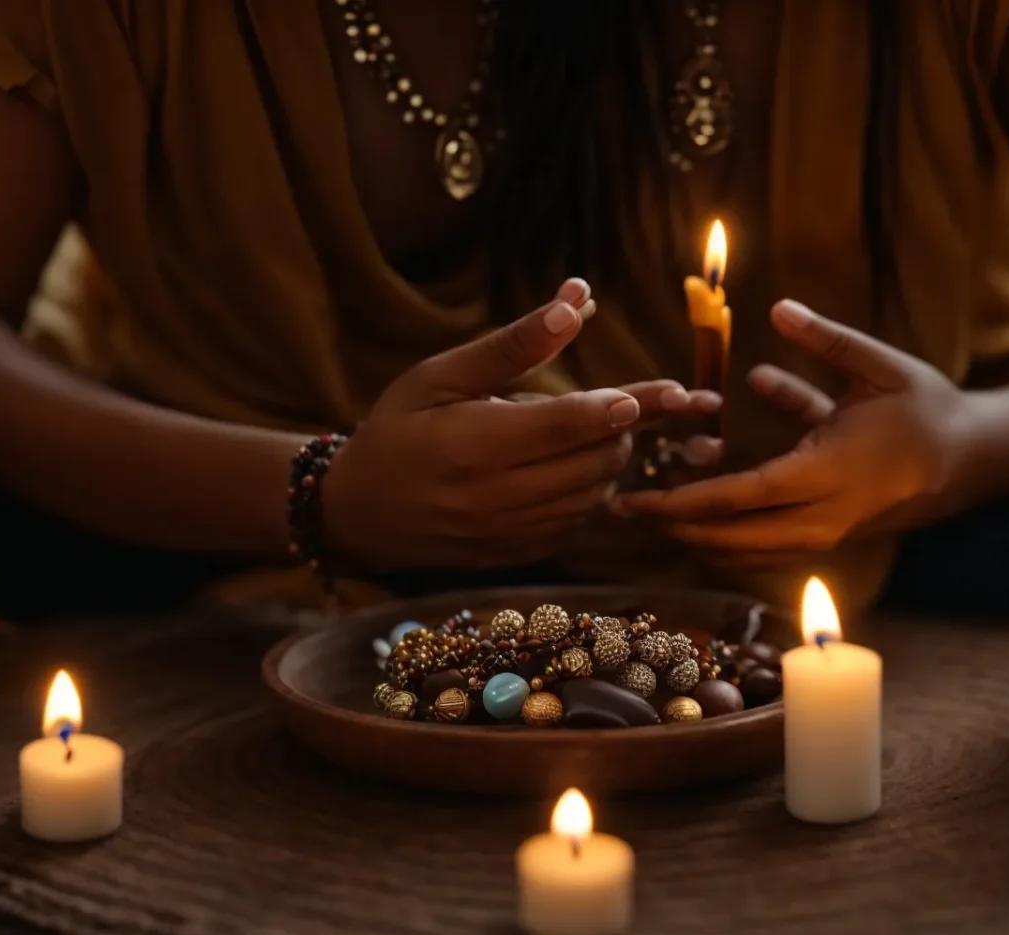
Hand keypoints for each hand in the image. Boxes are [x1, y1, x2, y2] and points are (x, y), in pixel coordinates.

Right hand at [323, 281, 699, 571]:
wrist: (360, 513)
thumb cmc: (398, 429)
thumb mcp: (440, 377)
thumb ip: (511, 345)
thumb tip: (576, 304)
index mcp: (473, 445)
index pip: (563, 426)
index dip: (614, 408)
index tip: (648, 394)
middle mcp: (494, 497)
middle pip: (590, 464)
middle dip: (621, 432)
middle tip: (624, 405)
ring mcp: (509, 533)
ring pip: (591, 497)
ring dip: (611, 463)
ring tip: (600, 432)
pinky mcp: (518, 555)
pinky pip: (576, 525)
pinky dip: (591, 494)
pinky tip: (578, 470)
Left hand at [616, 299, 979, 567]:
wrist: (972, 459)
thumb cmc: (925, 407)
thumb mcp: (879, 365)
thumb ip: (826, 340)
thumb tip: (778, 307)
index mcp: (828, 471)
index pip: (740, 496)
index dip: (684, 500)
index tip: (638, 496)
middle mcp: (822, 515)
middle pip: (732, 536)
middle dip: (674, 526)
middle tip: (622, 509)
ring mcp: (825, 536)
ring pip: (746, 550)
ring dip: (695, 535)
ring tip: (648, 515)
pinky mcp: (827, 539)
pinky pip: (765, 547)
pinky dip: (726, 537)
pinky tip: (693, 517)